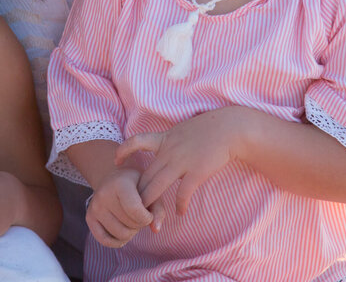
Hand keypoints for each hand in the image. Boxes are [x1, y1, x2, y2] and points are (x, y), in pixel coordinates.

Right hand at [85, 167, 162, 247]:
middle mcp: (103, 194)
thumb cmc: (137, 185)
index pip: (134, 210)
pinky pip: (105, 241)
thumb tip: (156, 230)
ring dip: (131, 232)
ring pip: (120, 235)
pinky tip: (123, 231)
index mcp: (119, 183)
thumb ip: (157, 209)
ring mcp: (94, 206)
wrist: (114, 177)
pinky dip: (118, 241)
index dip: (147, 218)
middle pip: (130, 225)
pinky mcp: (89, 217)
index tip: (149, 214)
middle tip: (139, 214)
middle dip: (140, 224)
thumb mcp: (150, 190)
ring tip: (131, 220)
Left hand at [116, 107, 249, 215]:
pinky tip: (180, 213)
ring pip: (157, 186)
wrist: (229, 128)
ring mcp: (181, 161)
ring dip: (150, 203)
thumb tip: (163, 149)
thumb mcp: (183, 129)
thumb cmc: (209, 128)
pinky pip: (183, 194)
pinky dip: (180, 205)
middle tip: (130, 207)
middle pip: (146, 175)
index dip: (123, 151)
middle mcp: (169, 151)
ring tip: (146, 216)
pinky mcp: (196, 172)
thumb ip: (171, 140)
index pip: (136, 141)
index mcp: (165, 138)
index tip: (116, 161)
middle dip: (136, 193)